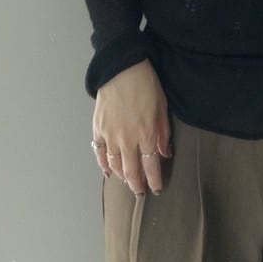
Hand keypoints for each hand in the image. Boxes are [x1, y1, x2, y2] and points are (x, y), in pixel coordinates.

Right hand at [91, 60, 170, 196]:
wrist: (123, 68)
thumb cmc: (146, 84)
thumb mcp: (162, 107)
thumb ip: (163, 133)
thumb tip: (164, 153)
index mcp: (146, 134)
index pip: (151, 167)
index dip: (154, 181)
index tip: (157, 189)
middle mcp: (127, 139)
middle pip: (131, 171)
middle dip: (137, 185)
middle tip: (141, 193)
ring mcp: (110, 135)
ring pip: (115, 166)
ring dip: (122, 177)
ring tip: (128, 181)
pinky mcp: (98, 129)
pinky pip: (100, 153)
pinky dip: (103, 164)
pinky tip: (108, 171)